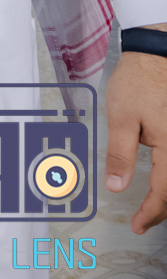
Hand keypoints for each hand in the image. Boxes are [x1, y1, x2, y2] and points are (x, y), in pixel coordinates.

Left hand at [105, 24, 166, 234]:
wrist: (159, 53)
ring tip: (154, 206)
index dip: (151, 213)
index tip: (137, 225)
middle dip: (163, 208)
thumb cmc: (139, 82)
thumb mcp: (121, 118)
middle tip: (144, 220)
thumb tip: (117, 187)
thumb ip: (121, 154)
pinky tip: (164, 180)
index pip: (165, 193)